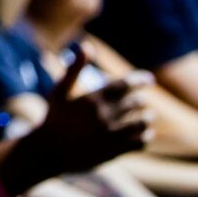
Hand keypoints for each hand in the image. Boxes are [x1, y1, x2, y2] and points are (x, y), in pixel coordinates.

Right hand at [30, 46, 152, 172]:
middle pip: (136, 102)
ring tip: (146, 116)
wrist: (49, 151)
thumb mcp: (60, 91)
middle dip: (140, 100)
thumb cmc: (54, 118)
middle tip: (140, 101)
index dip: (140, 80)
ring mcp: (112, 134)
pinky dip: (146, 136)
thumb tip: (87, 45)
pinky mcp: (116, 151)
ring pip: (142, 122)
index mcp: (94, 99)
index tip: (148, 79)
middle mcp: (105, 115)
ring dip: (147, 118)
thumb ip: (75, 68)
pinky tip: (144, 134)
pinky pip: (141, 142)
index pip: (126, 84)